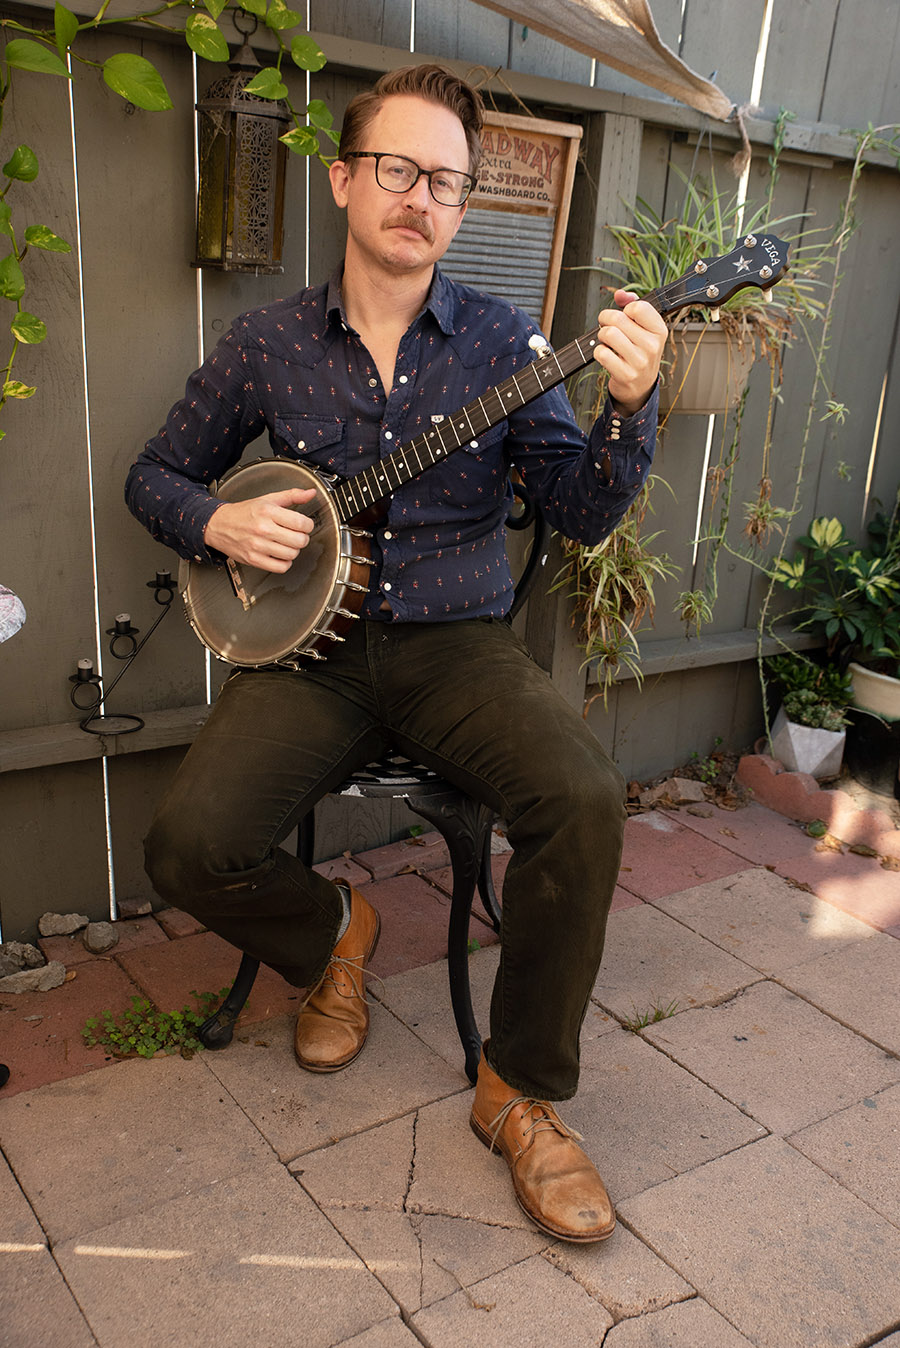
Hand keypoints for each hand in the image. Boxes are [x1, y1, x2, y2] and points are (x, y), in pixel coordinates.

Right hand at [203, 487, 316, 571]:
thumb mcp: (267, 499)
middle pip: (299, 541)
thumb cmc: (243, 513)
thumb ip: (292, 496)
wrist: (218, 525)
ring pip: (292, 555)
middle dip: (302, 538)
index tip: (304, 525)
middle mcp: (263, 529)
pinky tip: (280, 555)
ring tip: (286, 544)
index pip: (301, 523)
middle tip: (296, 535)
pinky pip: (280, 567)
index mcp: (267, 511)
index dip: (308, 525)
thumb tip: (310, 493)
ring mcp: (258, 546)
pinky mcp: (253, 559)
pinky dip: (284, 563)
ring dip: (293, 550)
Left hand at [593, 289, 667, 415]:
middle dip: (606, 320)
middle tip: (608, 328)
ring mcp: (639, 362)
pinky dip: (598, 352)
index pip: (638, 307)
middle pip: (617, 318)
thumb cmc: (639, 352)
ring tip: (608, 342)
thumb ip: (632, 304)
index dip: (625, 310)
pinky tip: (607, 356)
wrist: (640, 386)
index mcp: (660, 330)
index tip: (626, 318)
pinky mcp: (625, 375)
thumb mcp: (643, 327)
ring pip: (608, 334)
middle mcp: (652, 346)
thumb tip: (620, 294)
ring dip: (601, 336)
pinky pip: (601, 353)